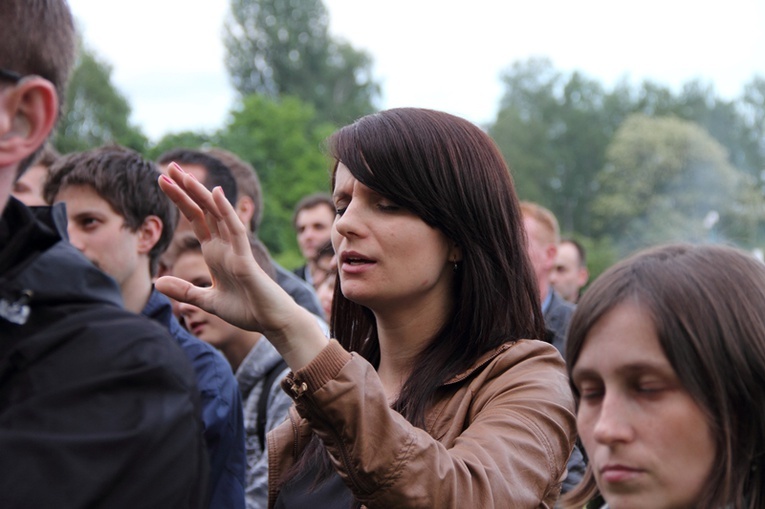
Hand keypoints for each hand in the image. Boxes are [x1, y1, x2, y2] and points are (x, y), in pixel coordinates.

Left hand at [156, 162, 326, 368]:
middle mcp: (225, 245)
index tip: (163, 181)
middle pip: (203, 211)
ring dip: (200, 194)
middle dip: (185, 189)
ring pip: (217, 215)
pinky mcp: (246, 259)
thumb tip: (156, 282)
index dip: (180, 201)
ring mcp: (236, 249)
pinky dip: (226, 212)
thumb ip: (184, 291)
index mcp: (215, 252)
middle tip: (168, 166)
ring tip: (183, 175)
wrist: (271, 322)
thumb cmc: (245, 310)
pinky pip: (236, 231)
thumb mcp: (207, 301)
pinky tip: (216, 194)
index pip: (195, 220)